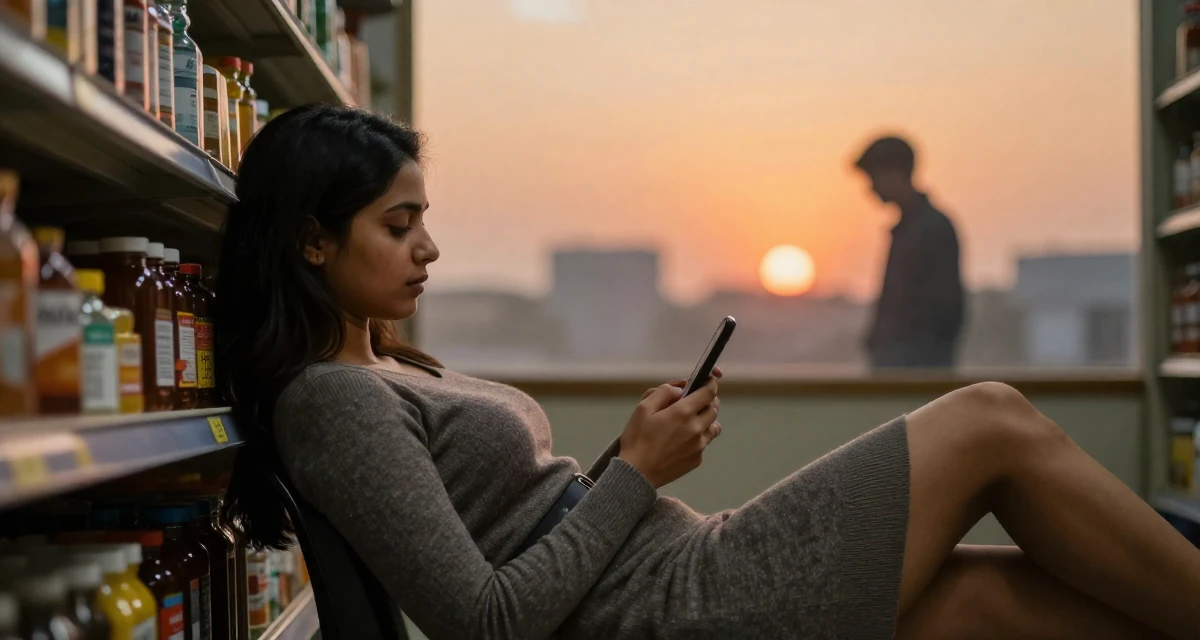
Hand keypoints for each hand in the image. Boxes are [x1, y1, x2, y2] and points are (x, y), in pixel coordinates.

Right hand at [617, 372, 721, 488]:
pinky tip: (683, 440)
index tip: (709, 380)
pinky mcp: (697, 459)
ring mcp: (699, 445)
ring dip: (707, 419)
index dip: (711, 383)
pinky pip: (705, 443)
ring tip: (692, 421)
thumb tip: (679, 389)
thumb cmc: (637, 438)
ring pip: (714, 427)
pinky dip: (699, 437)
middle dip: (708, 401)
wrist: (637, 473)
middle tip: (697, 400)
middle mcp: (696, 428)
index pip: (709, 392)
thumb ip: (663, 392)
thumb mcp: (643, 408)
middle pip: (714, 409)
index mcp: (683, 412)